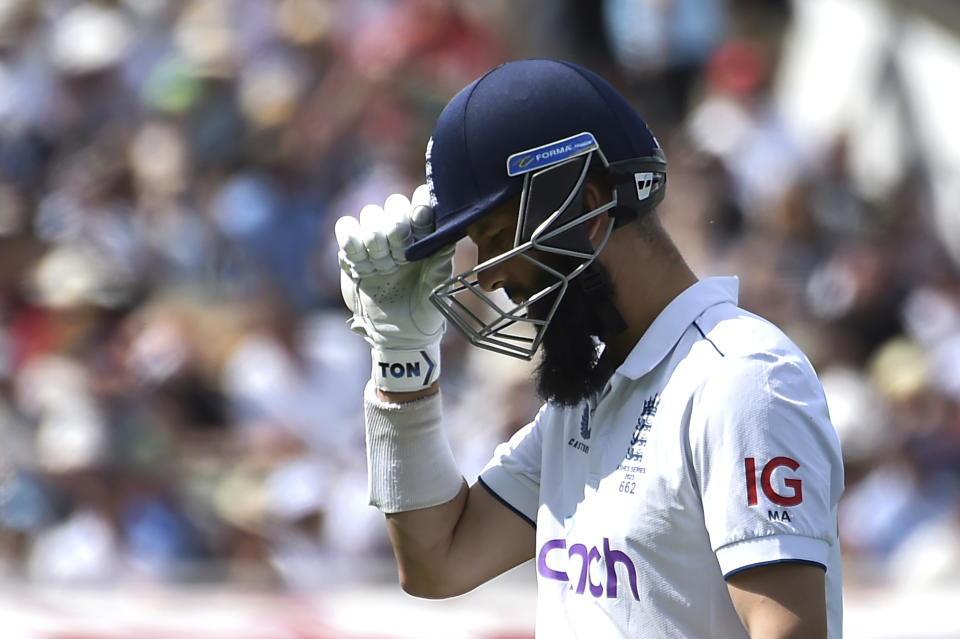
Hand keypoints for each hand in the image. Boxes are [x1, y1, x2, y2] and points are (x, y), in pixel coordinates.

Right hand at [336, 185, 453, 390]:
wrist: (399, 335)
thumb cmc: (426, 310)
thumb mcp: (438, 288)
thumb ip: (442, 262)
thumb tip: (448, 237)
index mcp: (426, 234)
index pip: (422, 202)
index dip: (420, 205)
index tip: (420, 219)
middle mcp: (402, 232)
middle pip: (394, 203)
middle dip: (396, 225)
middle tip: (399, 254)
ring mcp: (375, 240)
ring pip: (370, 214)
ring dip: (376, 238)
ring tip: (382, 266)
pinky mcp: (352, 251)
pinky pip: (345, 228)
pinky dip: (350, 239)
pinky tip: (360, 263)